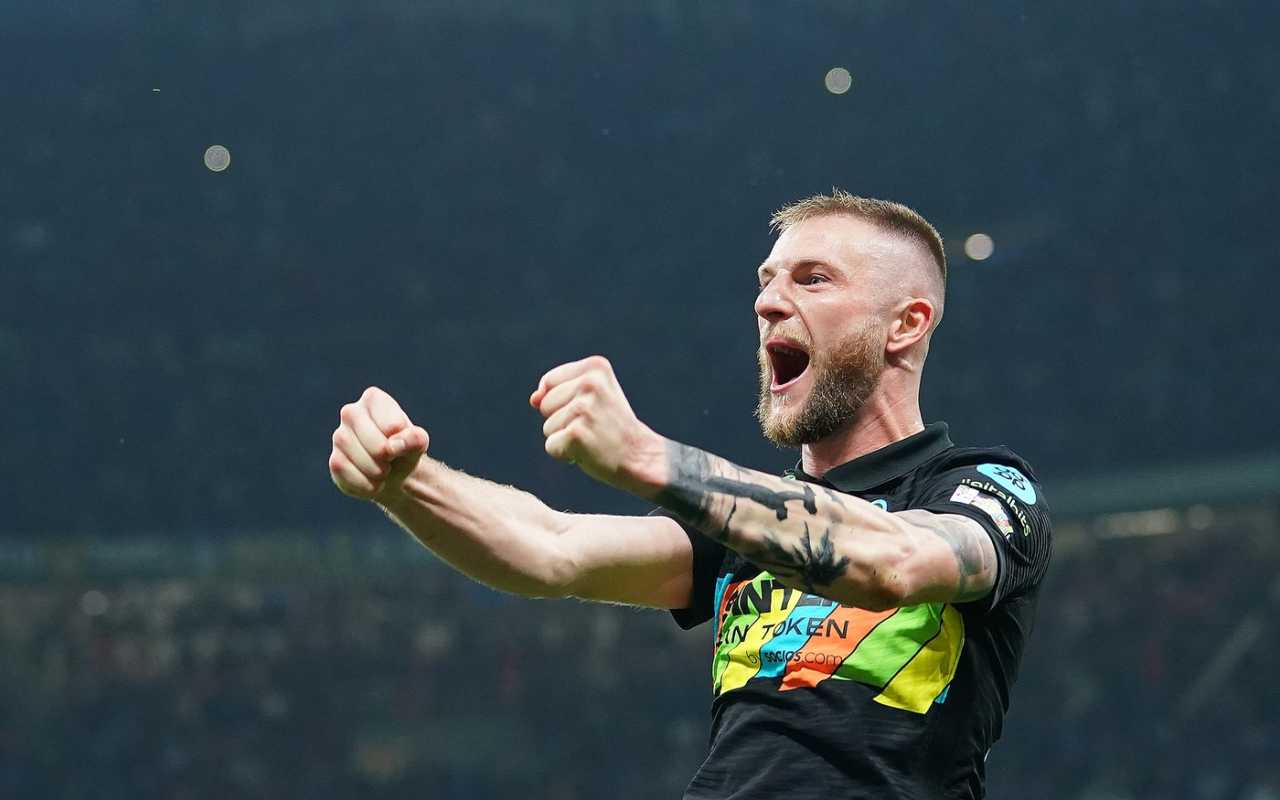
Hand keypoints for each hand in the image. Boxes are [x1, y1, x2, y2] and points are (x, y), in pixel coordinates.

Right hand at [329, 386, 429, 502]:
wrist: (393, 473)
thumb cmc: (405, 449)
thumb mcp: (418, 442)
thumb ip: (415, 438)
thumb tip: (393, 445)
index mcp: (373, 399)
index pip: (392, 425)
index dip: (402, 441)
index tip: (401, 442)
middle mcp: (351, 412)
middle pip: (375, 443)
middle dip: (387, 458)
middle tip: (390, 459)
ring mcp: (339, 436)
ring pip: (359, 458)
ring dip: (377, 472)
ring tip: (383, 470)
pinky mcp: (334, 460)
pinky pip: (347, 473)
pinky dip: (365, 484)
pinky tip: (372, 481)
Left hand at [530, 355, 664, 493]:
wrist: (641, 456)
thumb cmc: (612, 426)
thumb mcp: (591, 397)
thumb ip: (559, 390)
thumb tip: (533, 399)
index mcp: (595, 366)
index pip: (549, 383)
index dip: (561, 402)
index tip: (591, 410)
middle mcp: (589, 383)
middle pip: (544, 405)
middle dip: (562, 421)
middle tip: (594, 426)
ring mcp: (583, 409)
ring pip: (547, 427)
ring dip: (566, 438)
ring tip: (593, 437)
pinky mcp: (576, 434)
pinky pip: (551, 446)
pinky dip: (566, 454)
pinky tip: (590, 451)